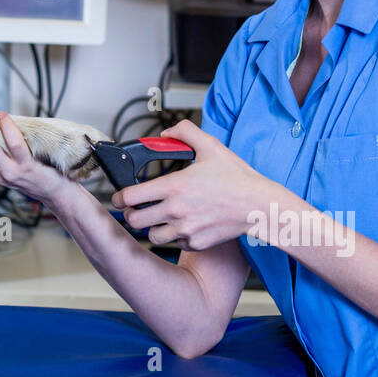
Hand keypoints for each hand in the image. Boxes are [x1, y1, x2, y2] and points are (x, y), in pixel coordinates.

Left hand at [111, 119, 277, 249]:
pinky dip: (175, 236)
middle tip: (136, 209)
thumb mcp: (211, 146)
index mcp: (173, 187)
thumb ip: (185, 132)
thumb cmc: (237, 178)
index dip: (118, 197)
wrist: (259, 206)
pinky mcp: (195, 243)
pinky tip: (184, 224)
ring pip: (152, 236)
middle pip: (134, 220)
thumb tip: (166, 134)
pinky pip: (175, 243)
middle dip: (131, 214)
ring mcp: (185, 230)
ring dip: (152, 227)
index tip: (118, 197)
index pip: (129, 197)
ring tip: (160, 218)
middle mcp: (175, 211)